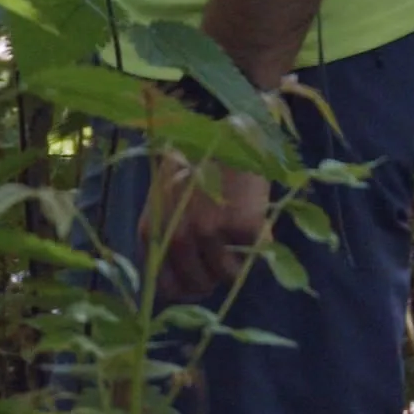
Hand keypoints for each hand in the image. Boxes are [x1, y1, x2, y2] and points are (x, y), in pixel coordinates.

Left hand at [143, 144, 271, 302]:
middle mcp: (177, 239)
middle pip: (199, 284)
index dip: (189, 288)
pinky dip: (262, 241)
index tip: (204, 281)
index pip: (168, 287)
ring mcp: (211, 233)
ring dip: (240, 261)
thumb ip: (169, 234)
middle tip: (229, 255)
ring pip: (229, 275)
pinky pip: (256, 252)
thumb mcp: (167, 200)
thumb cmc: (196, 158)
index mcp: (152, 234)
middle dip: (215, 276)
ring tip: (245, 236)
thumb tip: (188, 275)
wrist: (225, 124)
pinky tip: (259, 219)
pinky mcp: (242, 226)